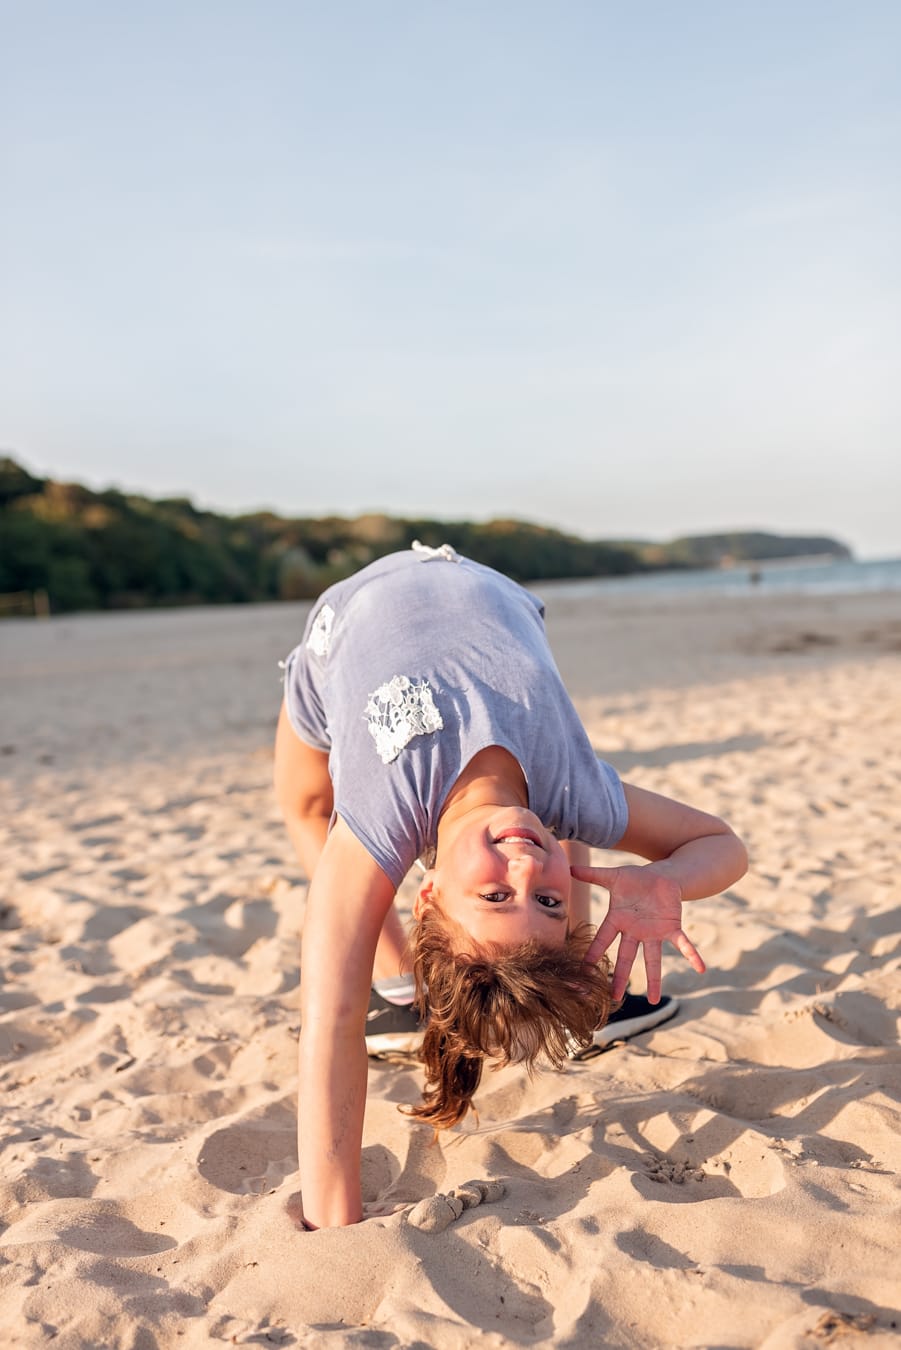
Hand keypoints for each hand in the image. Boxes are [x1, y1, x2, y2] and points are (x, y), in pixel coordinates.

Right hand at [571, 863, 704, 1003]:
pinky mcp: (671, 928)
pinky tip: (701, 968)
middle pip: (627, 957)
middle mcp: (635, 931)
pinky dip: (692, 956)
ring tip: (654, 999)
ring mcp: (654, 932)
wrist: (660, 876)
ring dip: (654, 979)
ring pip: (653, 958)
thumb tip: (569, 867)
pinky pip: (683, 944)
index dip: (594, 953)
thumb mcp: (613, 876)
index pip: (603, 939)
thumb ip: (592, 874)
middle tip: (614, 998)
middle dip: (621, 976)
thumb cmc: (635, 878)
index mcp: (618, 920)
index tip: (584, 970)